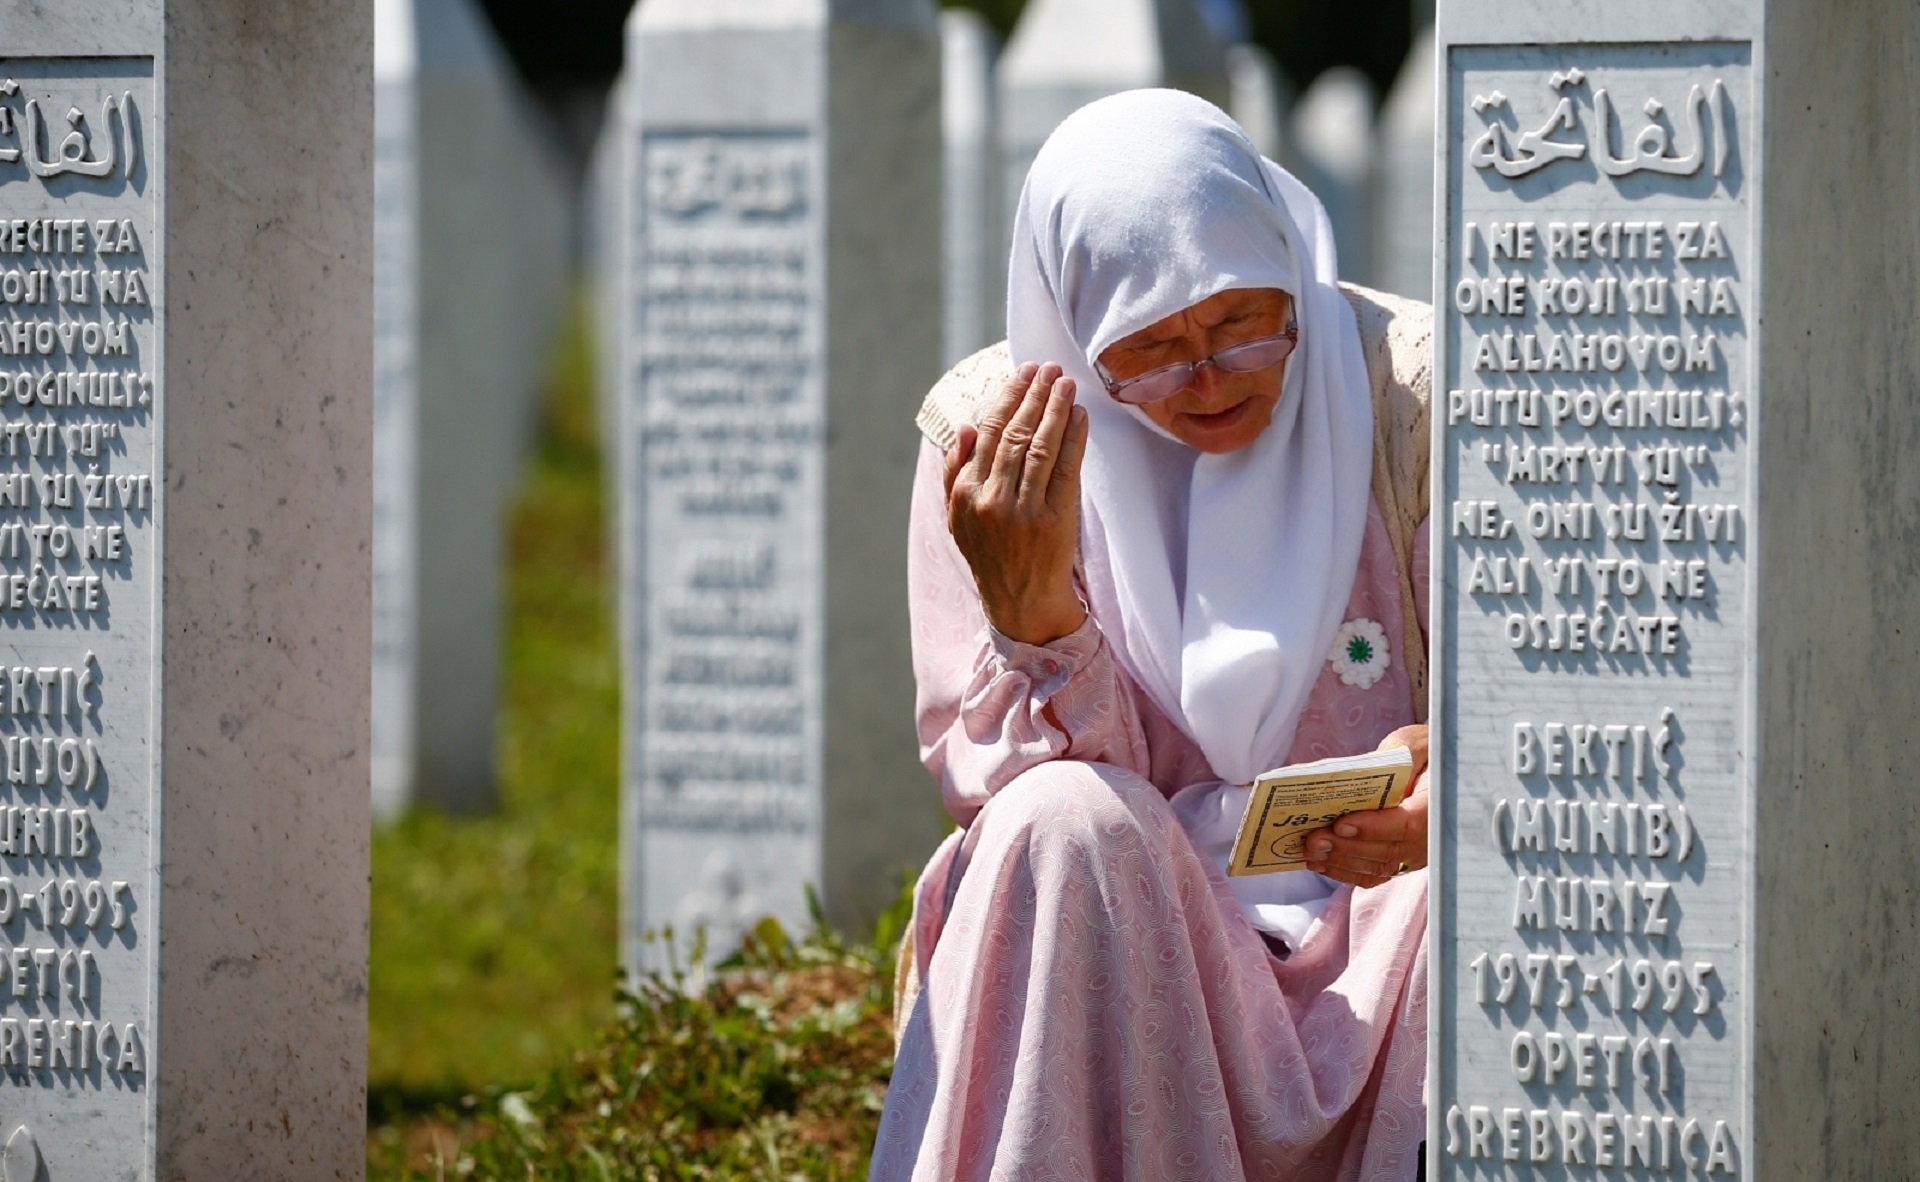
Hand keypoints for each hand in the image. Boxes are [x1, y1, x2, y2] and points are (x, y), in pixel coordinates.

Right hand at [944, 361, 1089, 644]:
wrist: (1020, 603)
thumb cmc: (991, 555)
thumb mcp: (957, 517)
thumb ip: (956, 471)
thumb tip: (965, 425)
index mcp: (966, 494)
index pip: (987, 434)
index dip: (1007, 398)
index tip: (1023, 373)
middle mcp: (992, 500)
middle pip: (1014, 434)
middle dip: (1034, 395)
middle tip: (1049, 367)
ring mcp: (1024, 511)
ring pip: (1040, 447)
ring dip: (1055, 410)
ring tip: (1066, 383)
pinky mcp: (1054, 521)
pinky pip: (1065, 470)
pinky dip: (1073, 439)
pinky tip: (1080, 417)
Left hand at [1302, 725, 1429, 887]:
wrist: (1443, 770)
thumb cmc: (1427, 754)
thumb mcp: (1414, 744)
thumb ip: (1390, 756)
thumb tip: (1348, 773)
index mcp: (1438, 806)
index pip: (1407, 825)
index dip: (1373, 828)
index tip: (1340, 824)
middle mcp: (1432, 838)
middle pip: (1387, 852)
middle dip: (1346, 848)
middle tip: (1313, 840)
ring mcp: (1417, 854)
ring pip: (1377, 867)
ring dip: (1340, 862)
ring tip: (1310, 851)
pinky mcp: (1402, 861)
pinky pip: (1374, 874)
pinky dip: (1346, 871)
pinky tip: (1320, 863)